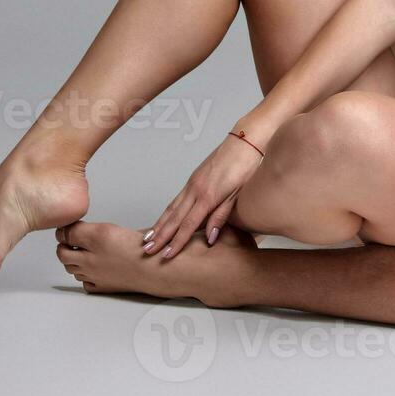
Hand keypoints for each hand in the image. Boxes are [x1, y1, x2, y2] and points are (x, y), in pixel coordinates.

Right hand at [141, 134, 262, 259]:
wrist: (246, 140)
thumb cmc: (247, 166)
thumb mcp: (238, 194)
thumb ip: (222, 216)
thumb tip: (210, 238)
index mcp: (208, 196)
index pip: (188, 225)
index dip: (176, 242)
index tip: (165, 255)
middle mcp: (196, 190)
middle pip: (174, 218)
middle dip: (160, 236)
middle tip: (147, 251)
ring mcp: (193, 183)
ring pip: (172, 208)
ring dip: (159, 224)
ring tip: (148, 238)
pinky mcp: (194, 178)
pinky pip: (177, 199)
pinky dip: (167, 211)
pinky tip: (163, 219)